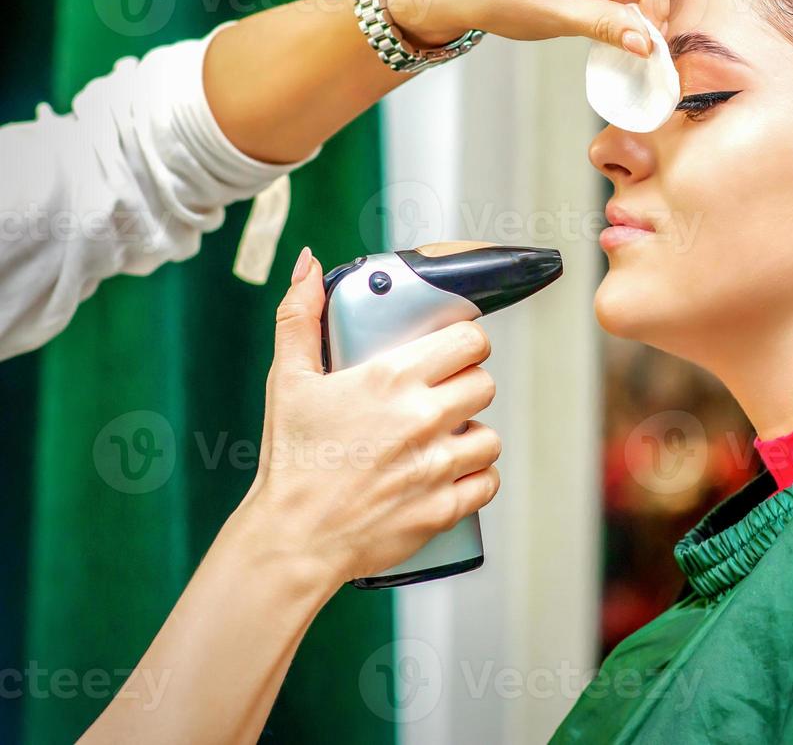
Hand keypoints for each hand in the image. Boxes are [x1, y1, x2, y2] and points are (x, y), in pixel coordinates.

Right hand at [237, 248, 502, 587]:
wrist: (291, 539)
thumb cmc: (291, 461)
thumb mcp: (288, 380)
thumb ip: (300, 317)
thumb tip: (308, 266)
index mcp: (392, 379)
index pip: (470, 340)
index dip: (466, 343)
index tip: (453, 351)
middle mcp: (422, 419)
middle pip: (485, 383)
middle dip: (467, 386)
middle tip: (442, 397)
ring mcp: (437, 466)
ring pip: (491, 435)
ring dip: (472, 435)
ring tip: (443, 439)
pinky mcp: (444, 507)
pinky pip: (487, 482)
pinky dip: (475, 479)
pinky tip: (450, 475)